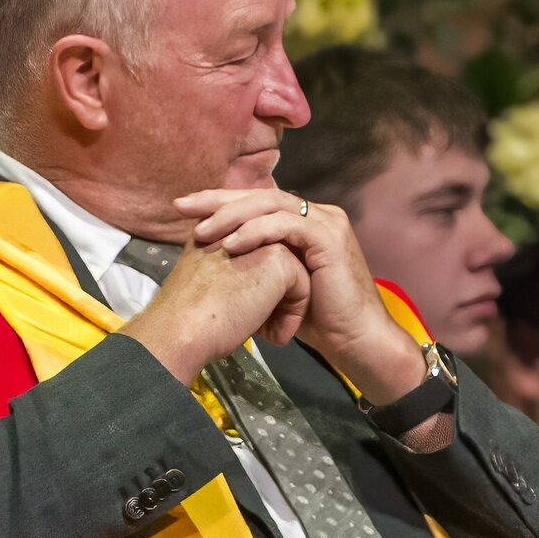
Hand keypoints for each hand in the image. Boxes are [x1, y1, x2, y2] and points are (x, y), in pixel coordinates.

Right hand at [123, 234, 310, 385]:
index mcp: (217, 228)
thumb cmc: (187, 316)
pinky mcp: (278, 259)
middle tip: (260, 326)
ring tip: (268, 331)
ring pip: (292, 273)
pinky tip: (273, 336)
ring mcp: (261, 238)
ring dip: (285, 306)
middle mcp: (239, 226)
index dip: (258, 287)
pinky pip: (302, 287)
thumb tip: (250, 287)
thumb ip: (228, 269)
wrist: (181, 328)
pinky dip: (292, 315)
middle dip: (276, 295)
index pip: (256, 251)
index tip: (241, 317)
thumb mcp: (206, 279)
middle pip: (276, 261)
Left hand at [176, 185, 435, 410]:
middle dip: (217, 200)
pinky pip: (286, 225)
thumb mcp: (277, 286)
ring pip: (271, 205)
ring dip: (232, 216)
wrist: (356, 342)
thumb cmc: (318, 321)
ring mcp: (326, 223)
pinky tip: (231, 244)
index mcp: (305, 221)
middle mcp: (317, 214)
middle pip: (260, 195)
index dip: (220, 202)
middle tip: (182, 206)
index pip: (257, 201)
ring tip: (202, 231)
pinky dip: (256, 232)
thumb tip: (215, 260)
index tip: (184, 210)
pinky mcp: (329, 238)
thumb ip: (256, 265)